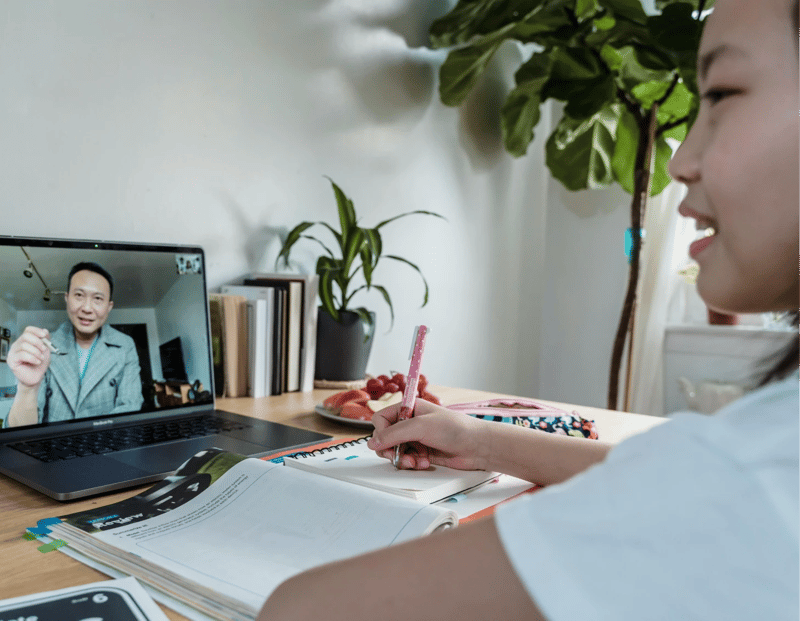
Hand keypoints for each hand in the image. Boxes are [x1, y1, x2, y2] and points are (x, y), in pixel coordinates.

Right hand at [7, 326, 51, 387]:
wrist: (36, 376)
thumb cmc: (39, 363)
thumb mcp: (45, 350)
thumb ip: (45, 340)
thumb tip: (45, 330)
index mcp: (25, 341)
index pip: (28, 330)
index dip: (36, 331)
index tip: (44, 336)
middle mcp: (17, 345)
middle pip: (26, 336)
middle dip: (37, 342)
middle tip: (43, 349)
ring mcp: (13, 352)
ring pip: (24, 345)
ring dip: (36, 352)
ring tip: (40, 358)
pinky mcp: (11, 360)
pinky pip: (22, 355)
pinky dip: (32, 358)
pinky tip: (37, 362)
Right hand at [367, 399, 487, 470]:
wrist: (477, 446)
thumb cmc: (455, 428)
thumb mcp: (421, 426)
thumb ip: (395, 434)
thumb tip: (372, 443)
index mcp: (408, 409)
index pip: (381, 419)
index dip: (381, 432)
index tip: (386, 442)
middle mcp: (410, 423)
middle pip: (385, 438)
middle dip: (391, 449)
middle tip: (399, 456)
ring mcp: (416, 439)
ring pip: (395, 452)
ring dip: (403, 459)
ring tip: (417, 461)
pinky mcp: (422, 453)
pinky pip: (406, 461)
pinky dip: (413, 464)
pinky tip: (425, 463)